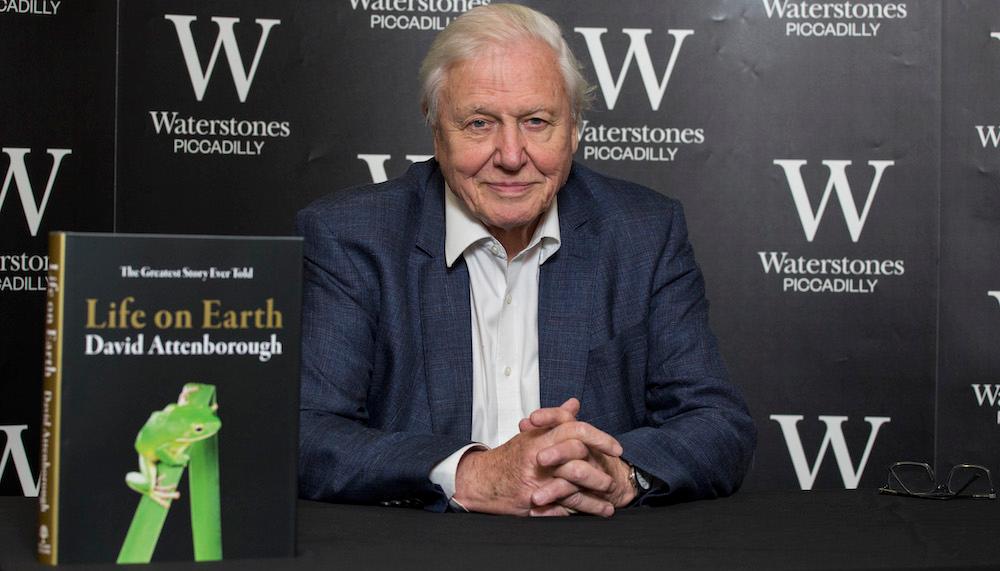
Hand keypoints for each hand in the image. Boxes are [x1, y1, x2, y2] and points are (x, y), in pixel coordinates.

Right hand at [452, 399, 622, 516]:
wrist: (482, 480)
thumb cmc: (511, 457)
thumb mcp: (533, 434)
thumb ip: (556, 419)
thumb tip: (574, 404)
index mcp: (541, 438)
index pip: (576, 431)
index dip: (599, 438)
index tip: (616, 448)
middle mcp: (539, 458)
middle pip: (577, 460)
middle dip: (599, 473)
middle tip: (614, 479)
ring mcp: (536, 481)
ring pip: (572, 488)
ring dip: (594, 498)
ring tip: (609, 504)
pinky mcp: (532, 502)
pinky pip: (561, 509)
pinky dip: (579, 513)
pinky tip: (592, 515)